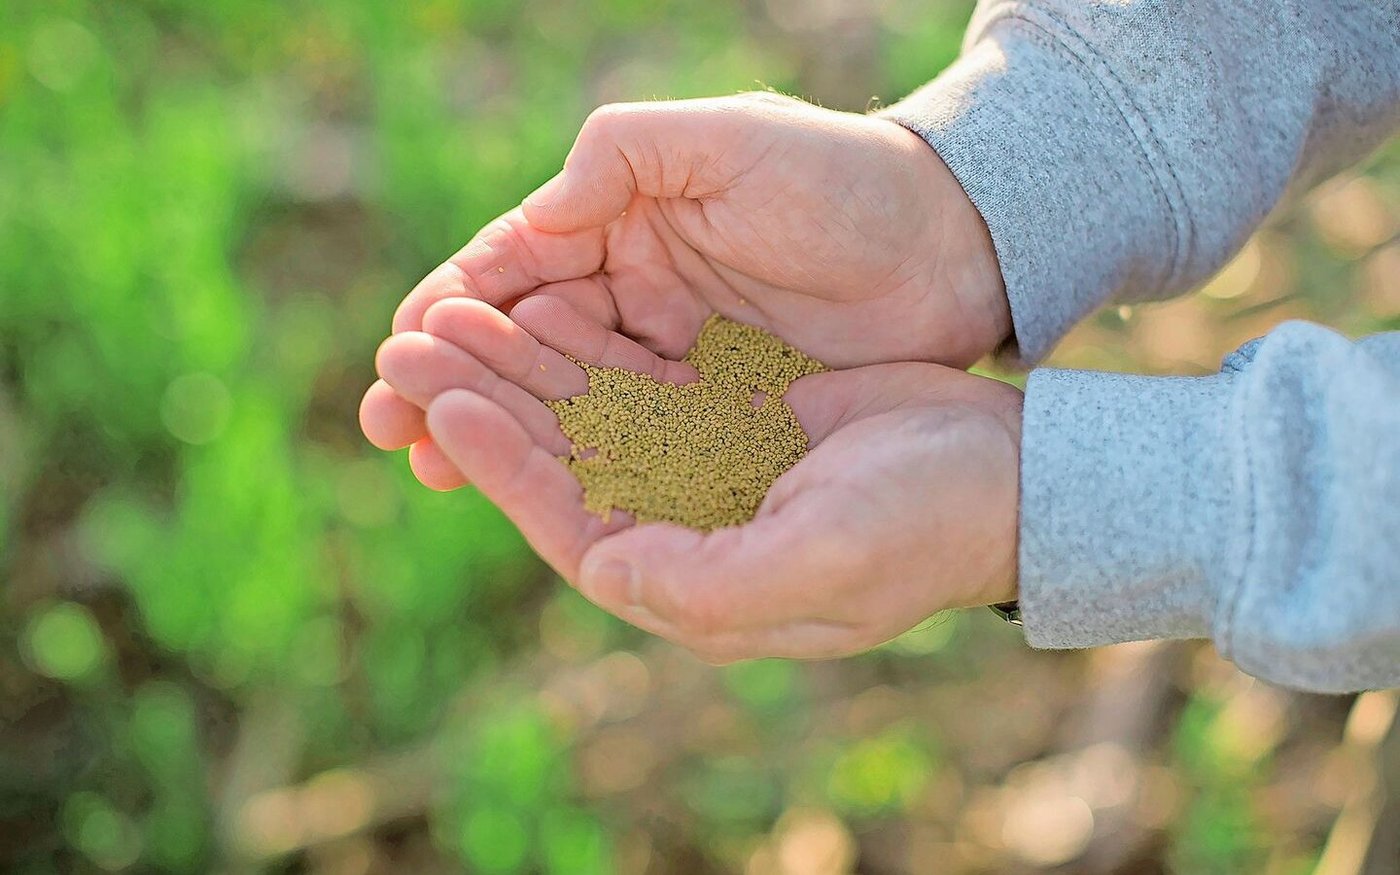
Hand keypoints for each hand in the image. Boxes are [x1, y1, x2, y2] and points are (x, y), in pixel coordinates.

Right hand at [360, 92, 1007, 489]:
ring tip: (435, 464)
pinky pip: (637, 440)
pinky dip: (582, 462)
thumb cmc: (843, 177)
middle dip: (458, 383)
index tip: (403, 357)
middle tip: (391, 428)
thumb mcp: (727, 142)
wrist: (957, 242)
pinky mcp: (722, 410)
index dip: (454, 314)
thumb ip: (620, 160)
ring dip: (504, 430)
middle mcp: (636, 292)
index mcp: (621, 223)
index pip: (514, 270)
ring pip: (569, 400)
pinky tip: (537, 489)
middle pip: (526, 345)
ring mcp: (677, 357)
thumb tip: (528, 224)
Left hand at [372, 298, 1020, 661]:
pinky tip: (546, 301)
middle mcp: (685, 531)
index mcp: (694, 583)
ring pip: (590, 416)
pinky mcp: (728, 419)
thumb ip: (707, 582)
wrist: (1008, 473)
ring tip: (457, 311)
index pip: (573, 525)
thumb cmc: (924, 526)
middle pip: (563, 465)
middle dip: (490, 404)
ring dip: (526, 367)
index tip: (446, 400)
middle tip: (411, 342)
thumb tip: (602, 570)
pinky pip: (639, 379)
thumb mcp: (823, 560)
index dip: (506, 465)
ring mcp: (704, 472)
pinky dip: (590, 345)